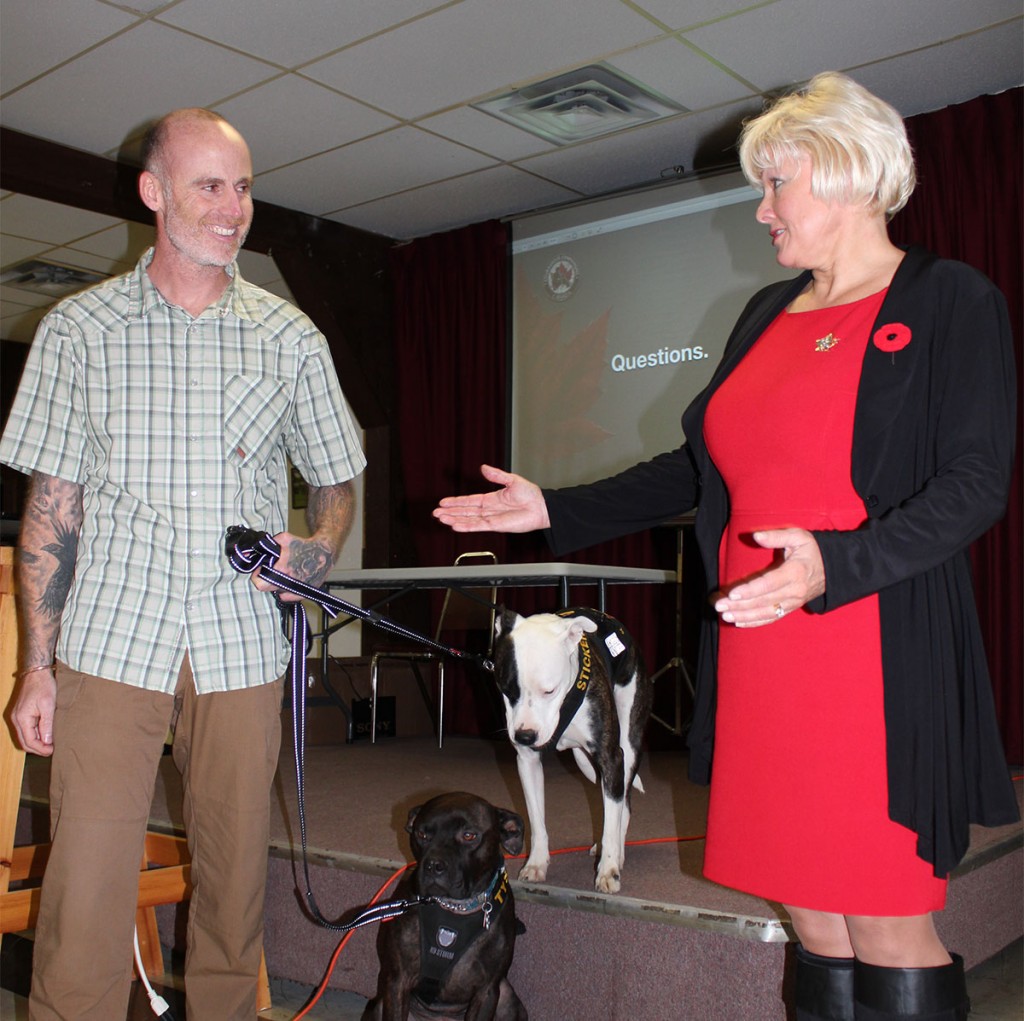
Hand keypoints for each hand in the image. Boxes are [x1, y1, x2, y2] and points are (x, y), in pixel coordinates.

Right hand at [12, 666, 56, 755]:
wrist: (36, 673)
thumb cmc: (43, 686)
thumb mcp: (48, 705)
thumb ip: (47, 724)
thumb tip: (47, 741)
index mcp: (21, 719)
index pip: (29, 741)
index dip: (41, 749)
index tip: (52, 751)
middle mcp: (16, 719)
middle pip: (24, 742)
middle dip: (37, 748)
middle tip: (52, 750)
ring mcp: (16, 717)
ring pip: (24, 736)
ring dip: (36, 742)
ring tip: (50, 744)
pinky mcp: (20, 714)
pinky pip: (25, 729)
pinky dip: (34, 734)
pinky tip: (45, 734)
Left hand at [252, 531, 332, 602]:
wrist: (325, 552)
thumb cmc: (305, 545)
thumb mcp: (284, 538)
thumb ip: (268, 544)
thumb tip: (252, 551)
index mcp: (283, 569)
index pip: (260, 583)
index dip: (257, 576)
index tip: (260, 570)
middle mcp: (290, 582)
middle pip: (268, 589)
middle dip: (267, 579)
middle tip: (271, 571)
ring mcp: (298, 589)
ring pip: (278, 592)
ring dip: (277, 584)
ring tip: (284, 573)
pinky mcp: (305, 593)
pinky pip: (290, 597)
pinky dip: (287, 591)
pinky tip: (290, 580)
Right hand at [433, 464, 549, 533]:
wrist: (541, 507)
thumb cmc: (531, 495)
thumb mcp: (511, 480)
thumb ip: (496, 475)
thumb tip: (483, 467)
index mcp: (491, 499)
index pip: (469, 501)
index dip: (456, 502)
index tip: (443, 502)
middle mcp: (489, 509)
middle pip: (465, 511)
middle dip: (450, 512)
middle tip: (436, 513)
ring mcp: (491, 519)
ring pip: (468, 519)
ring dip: (454, 519)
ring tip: (441, 519)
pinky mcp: (496, 526)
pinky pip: (477, 526)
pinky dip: (466, 526)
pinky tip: (456, 526)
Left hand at [713, 528, 824, 627]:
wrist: (832, 569)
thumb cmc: (811, 550)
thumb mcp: (798, 537)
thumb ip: (777, 536)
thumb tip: (756, 536)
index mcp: (795, 572)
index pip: (769, 584)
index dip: (750, 590)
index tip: (732, 593)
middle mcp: (794, 591)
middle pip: (763, 601)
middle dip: (739, 604)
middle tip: (718, 605)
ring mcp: (793, 602)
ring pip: (766, 612)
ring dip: (744, 615)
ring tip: (724, 615)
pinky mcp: (790, 608)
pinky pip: (771, 618)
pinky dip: (754, 622)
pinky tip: (738, 622)